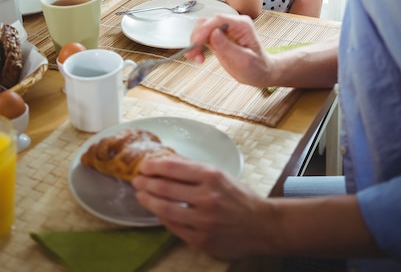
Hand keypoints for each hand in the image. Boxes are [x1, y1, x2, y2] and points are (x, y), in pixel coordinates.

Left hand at [132, 155, 266, 259]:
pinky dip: (163, 218)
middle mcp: (206, 197)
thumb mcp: (220, 175)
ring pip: (165, 209)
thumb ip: (195, 170)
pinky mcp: (201, 239)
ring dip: (149, 201)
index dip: (154, 166)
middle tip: (137, 180)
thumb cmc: (240, 197)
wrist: (261, 225)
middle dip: (146, 183)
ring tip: (141, 195)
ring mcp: (203, 220)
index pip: (173, 168)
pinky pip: (174, 227)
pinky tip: (158, 212)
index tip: (144, 166)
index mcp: (211, 176)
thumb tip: (169, 161)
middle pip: (165, 188)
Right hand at [185, 14, 271, 86]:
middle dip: (197, 36)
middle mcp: (232, 24)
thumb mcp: (244, 60)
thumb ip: (228, 47)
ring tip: (195, 57)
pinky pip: (203, 37)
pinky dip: (197, 47)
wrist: (260, 73)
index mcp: (242, 25)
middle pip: (208, 22)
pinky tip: (199, 57)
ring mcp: (224, 31)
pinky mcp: (218, 38)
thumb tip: (213, 34)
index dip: (205, 28)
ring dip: (195, 42)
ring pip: (202, 29)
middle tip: (193, 52)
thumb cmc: (257, 67)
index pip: (219, 19)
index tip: (196, 41)